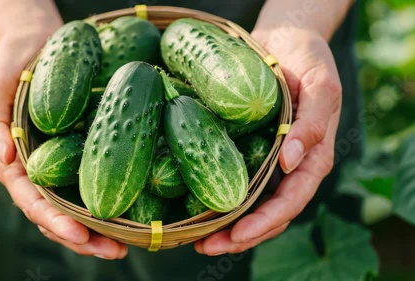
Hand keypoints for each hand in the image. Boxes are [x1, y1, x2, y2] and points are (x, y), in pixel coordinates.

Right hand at [0, 27, 126, 258]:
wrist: (39, 44)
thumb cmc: (15, 63)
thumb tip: (3, 155)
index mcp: (16, 163)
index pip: (32, 201)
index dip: (54, 221)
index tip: (80, 235)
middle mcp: (40, 171)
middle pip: (57, 215)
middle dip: (82, 238)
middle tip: (114, 252)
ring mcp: (61, 166)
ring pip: (76, 209)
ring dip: (98, 232)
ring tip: (125, 246)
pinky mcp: (81, 154)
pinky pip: (92, 185)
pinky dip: (106, 204)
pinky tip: (128, 216)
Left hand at [195, 27, 341, 254]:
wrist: (286, 42)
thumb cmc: (308, 60)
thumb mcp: (320, 86)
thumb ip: (312, 125)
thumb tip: (291, 163)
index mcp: (313, 158)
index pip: (290, 201)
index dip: (265, 223)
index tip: (236, 237)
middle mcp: (290, 166)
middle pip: (269, 214)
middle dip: (241, 236)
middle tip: (207, 248)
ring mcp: (269, 161)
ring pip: (252, 205)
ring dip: (228, 227)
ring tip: (199, 241)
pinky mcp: (250, 150)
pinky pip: (237, 180)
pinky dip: (220, 197)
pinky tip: (198, 207)